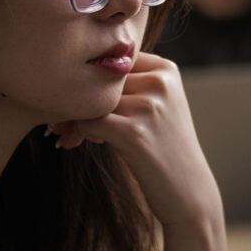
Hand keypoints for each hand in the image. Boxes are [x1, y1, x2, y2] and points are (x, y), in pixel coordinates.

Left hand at [50, 52, 230, 250]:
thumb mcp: (157, 106)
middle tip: (61, 124)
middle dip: (77, 100)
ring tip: (69, 136)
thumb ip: (129, 83)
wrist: (189, 192)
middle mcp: (160, 82)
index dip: (91, 80)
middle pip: (99, 78)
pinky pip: (86, 120)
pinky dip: (74, 132)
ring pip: (90, 98)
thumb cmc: (165, 149)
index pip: (112, 59)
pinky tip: (72, 144)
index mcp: (166, 70)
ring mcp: (149, 106)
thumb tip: (75, 68)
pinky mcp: (134, 133)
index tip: (77, 103)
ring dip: (71, 117)